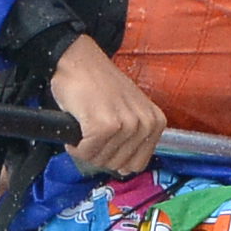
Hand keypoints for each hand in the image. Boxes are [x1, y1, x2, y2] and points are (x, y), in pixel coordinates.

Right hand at [18, 29, 168, 178]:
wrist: (79, 60)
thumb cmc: (99, 85)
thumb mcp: (130, 110)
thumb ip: (134, 138)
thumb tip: (126, 169)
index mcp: (156, 122)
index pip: (137, 164)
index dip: (116, 158)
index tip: (106, 142)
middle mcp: (146, 124)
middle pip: (118, 165)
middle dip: (100, 154)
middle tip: (91, 132)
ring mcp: (126, 125)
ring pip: (101, 160)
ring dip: (86, 148)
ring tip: (85, 126)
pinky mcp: (105, 126)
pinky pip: (86, 153)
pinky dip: (75, 146)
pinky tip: (77, 125)